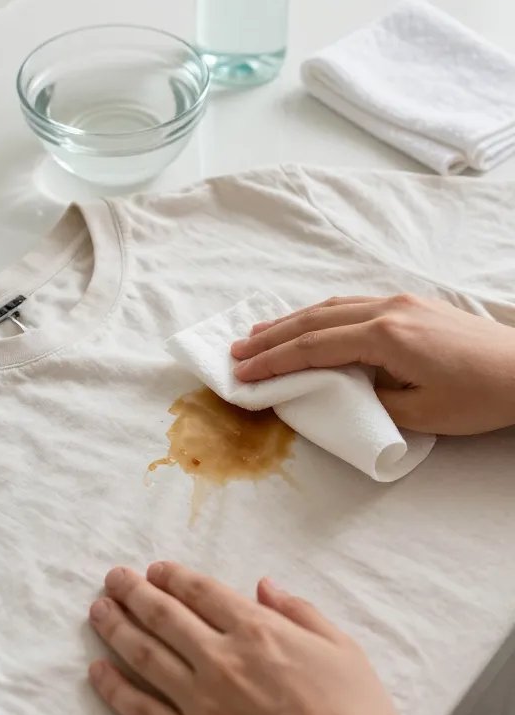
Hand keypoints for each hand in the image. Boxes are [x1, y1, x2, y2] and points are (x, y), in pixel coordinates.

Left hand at [87, 564, 488, 714]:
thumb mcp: (341, 646)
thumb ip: (299, 611)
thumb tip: (264, 586)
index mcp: (258, 630)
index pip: (200, 592)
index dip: (172, 577)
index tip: (153, 569)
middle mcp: (222, 660)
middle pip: (164, 616)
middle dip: (133, 592)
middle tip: (112, 578)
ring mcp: (203, 704)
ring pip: (144, 656)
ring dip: (116, 628)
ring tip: (97, 610)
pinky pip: (142, 713)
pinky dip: (115, 690)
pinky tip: (97, 672)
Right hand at [231, 294, 514, 435]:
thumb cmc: (479, 397)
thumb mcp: (421, 412)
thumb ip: (373, 399)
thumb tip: (342, 390)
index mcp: (386, 336)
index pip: (314, 346)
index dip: (274, 361)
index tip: (242, 373)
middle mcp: (387, 309)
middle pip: (314, 319)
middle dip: (272, 337)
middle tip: (236, 351)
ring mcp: (400, 302)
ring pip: (331, 306)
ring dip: (292, 321)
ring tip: (259, 334)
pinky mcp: (412, 304)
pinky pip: (352, 304)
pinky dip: (321, 315)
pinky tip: (309, 323)